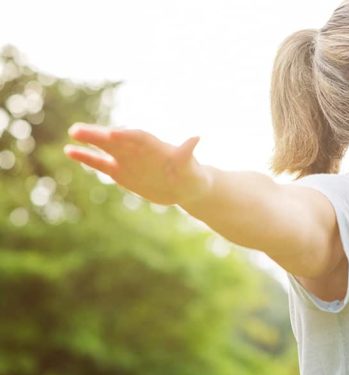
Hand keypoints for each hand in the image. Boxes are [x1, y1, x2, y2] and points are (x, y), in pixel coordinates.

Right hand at [64, 123, 211, 205]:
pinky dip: (86, 157)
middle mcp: (139, 150)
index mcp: (156, 146)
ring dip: (90, 141)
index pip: (139, 138)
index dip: (127, 136)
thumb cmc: (192, 175)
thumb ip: (188, 153)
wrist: (186, 187)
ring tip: (73, 132)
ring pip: (106, 148)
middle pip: (118, 139)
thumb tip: (197, 137)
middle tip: (79, 129)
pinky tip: (70, 151)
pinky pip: (101, 163)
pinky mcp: (120, 172)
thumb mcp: (192, 167)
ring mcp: (128, 160)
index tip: (113, 134)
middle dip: (100, 135)